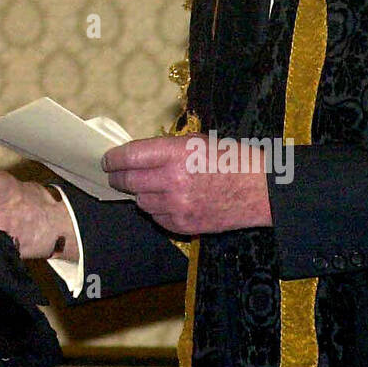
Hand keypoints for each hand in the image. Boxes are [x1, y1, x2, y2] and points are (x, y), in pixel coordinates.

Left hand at [103, 136, 271, 233]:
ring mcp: (177, 205)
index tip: (107, 161)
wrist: (260, 190)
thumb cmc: (230, 159)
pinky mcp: (183, 225)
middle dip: (118, 178)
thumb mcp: (196, 142)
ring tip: (150, 187)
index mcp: (175, 153)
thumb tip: (136, 156)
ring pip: (140, 202)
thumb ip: (164, 150)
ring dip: (140, 194)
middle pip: (128, 181)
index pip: (129, 156)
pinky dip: (157, 210)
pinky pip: (157, 218)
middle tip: (115, 176)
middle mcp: (172, 180)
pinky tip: (169, 202)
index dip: (113, 159)